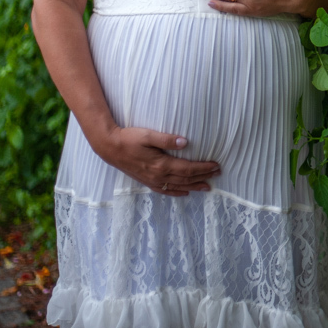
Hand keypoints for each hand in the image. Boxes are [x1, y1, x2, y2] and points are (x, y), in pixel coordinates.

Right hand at [96, 126, 220, 196]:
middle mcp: (158, 176)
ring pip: (178, 186)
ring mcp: (152, 181)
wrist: (109, 148)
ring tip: (207, 186)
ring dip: (194, 186)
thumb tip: (185, 142)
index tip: (216, 166)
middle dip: (203, 177)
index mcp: (161, 165)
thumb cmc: (129, 138)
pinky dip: (177, 192)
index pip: (188, 169)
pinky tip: (185, 193)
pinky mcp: (147, 181)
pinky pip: (165, 190)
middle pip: (186, 179)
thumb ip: (167, 139)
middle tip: (217, 174)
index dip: (203, 168)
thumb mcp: (148, 135)